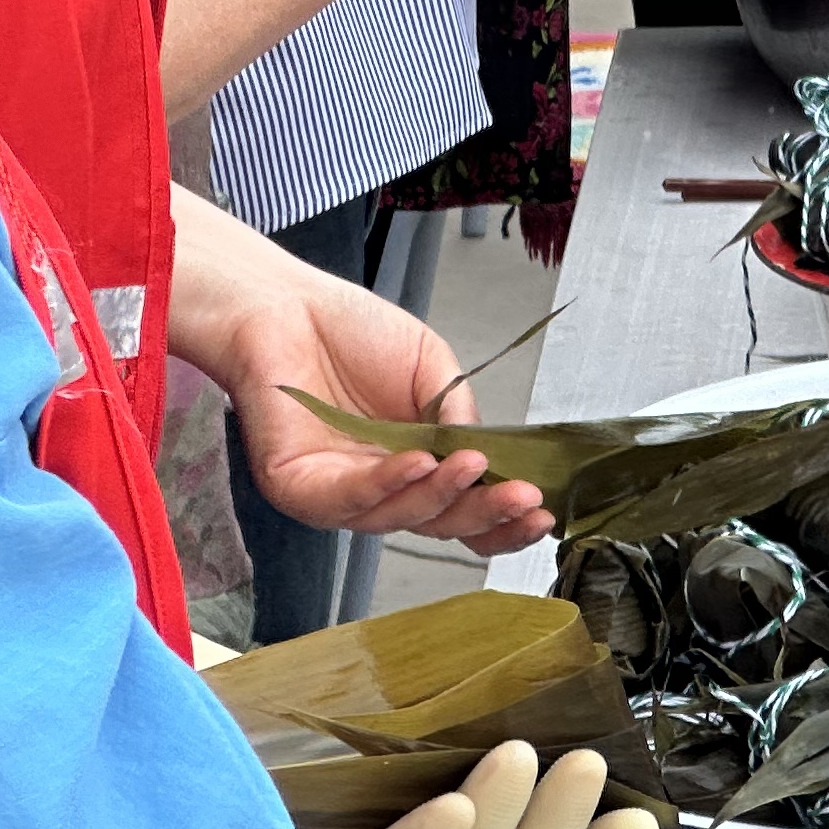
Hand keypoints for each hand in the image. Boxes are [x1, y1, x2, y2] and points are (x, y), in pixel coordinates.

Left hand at [170, 198, 550, 554]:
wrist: (285, 305)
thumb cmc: (352, 333)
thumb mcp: (432, 369)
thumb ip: (459, 416)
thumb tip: (488, 458)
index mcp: (415, 466)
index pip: (462, 508)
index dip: (502, 517)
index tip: (543, 509)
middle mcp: (379, 490)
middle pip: (439, 524)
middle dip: (486, 515)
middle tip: (525, 499)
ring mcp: (339, 494)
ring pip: (399, 516)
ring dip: (443, 495)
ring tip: (475, 467)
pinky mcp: (298, 488)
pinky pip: (349, 498)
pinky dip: (388, 483)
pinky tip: (419, 461)